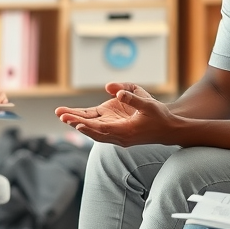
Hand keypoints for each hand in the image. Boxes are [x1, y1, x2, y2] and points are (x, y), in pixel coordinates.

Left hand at [54, 82, 173, 146]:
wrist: (168, 129)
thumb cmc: (159, 116)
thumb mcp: (148, 104)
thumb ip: (132, 97)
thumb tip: (115, 91)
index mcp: (126, 131)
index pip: (104, 129)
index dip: (89, 126)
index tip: (76, 123)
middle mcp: (119, 136)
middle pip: (94, 131)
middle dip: (77, 123)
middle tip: (62, 115)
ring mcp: (118, 136)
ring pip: (94, 131)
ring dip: (79, 123)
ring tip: (63, 115)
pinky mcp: (117, 132)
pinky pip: (98, 129)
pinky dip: (87, 124)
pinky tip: (75, 118)